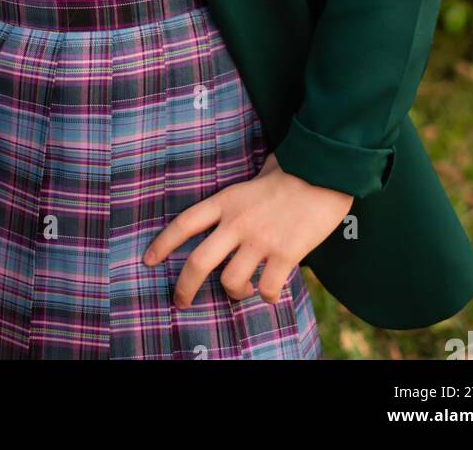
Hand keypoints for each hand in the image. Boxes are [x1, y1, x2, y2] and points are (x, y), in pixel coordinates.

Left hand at [141, 151, 353, 308]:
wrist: (324, 170)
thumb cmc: (292, 169)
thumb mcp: (256, 175)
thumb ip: (243, 193)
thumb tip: (244, 197)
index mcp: (226, 201)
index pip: (184, 224)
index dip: (163, 244)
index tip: (148, 261)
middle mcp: (237, 222)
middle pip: (198, 262)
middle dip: (184, 288)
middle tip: (181, 302)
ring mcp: (261, 240)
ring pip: (231, 282)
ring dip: (235, 292)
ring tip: (245, 288)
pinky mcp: (285, 254)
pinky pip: (266, 289)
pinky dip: (266, 295)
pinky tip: (271, 289)